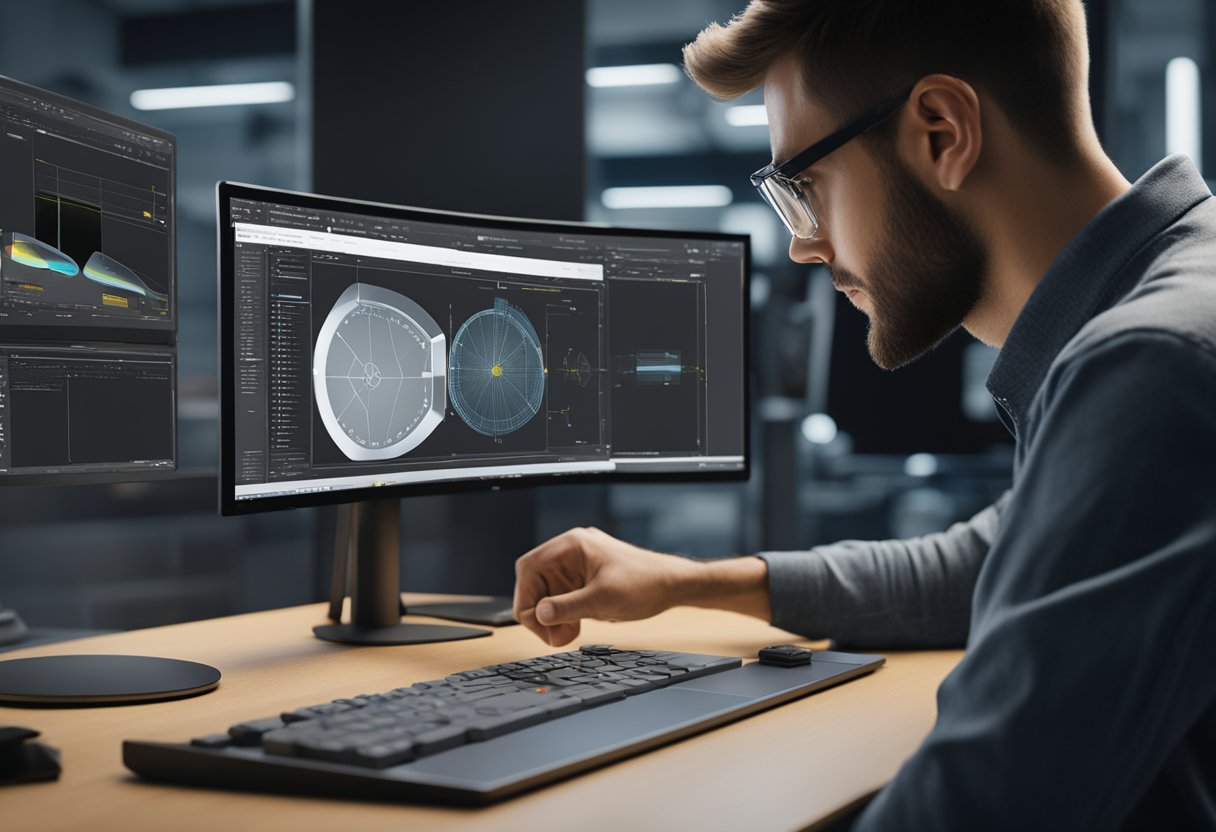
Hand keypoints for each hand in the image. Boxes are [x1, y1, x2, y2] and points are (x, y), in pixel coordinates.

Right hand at [512, 527, 694, 646]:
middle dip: (540, 611)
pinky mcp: (585, 581)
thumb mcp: (604, 599)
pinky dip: (563, 615)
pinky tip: (574, 629)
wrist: (673, 585)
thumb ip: (568, 607)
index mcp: (572, 545)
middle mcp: (570, 552)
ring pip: (547, 593)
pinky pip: (562, 598)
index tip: (534, 622)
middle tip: (551, 637)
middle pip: (535, 582)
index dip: (526, 597)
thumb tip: (540, 614)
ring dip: (551, 617)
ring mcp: (578, 566)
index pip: (529, 568)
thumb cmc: (645, 583)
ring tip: (566, 637)